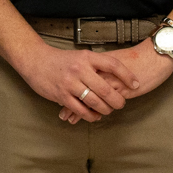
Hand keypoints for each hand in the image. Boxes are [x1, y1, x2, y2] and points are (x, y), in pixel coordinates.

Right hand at [18, 41, 138, 122]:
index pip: (113, 65)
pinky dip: (91, 116)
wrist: (36, 61)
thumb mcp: (80, 56)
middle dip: (118, 100)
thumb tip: (117, 77)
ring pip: (95, 102)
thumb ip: (95, 65)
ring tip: (109, 110)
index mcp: (87, 57)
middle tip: (122, 104)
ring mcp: (70, 83)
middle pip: (106, 89)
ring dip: (105, 109)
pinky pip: (81, 110)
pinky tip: (95, 116)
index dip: (127, 75)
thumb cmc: (60, 60)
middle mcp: (80, 69)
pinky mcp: (62, 96)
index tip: (136, 84)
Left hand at [57, 41, 172, 121]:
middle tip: (61, 112)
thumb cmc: (139, 58)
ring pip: (88, 96)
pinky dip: (92, 112)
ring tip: (67, 118)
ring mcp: (109, 80)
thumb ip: (105, 68)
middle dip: (69, 100)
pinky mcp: (120, 90)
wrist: (155, 54)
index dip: (68, 85)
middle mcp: (100, 70)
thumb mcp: (118, 60)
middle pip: (79, 87)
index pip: (78, 76)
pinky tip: (87, 119)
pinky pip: (103, 103)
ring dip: (77, 109)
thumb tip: (95, 75)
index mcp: (99, 62)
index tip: (57, 93)